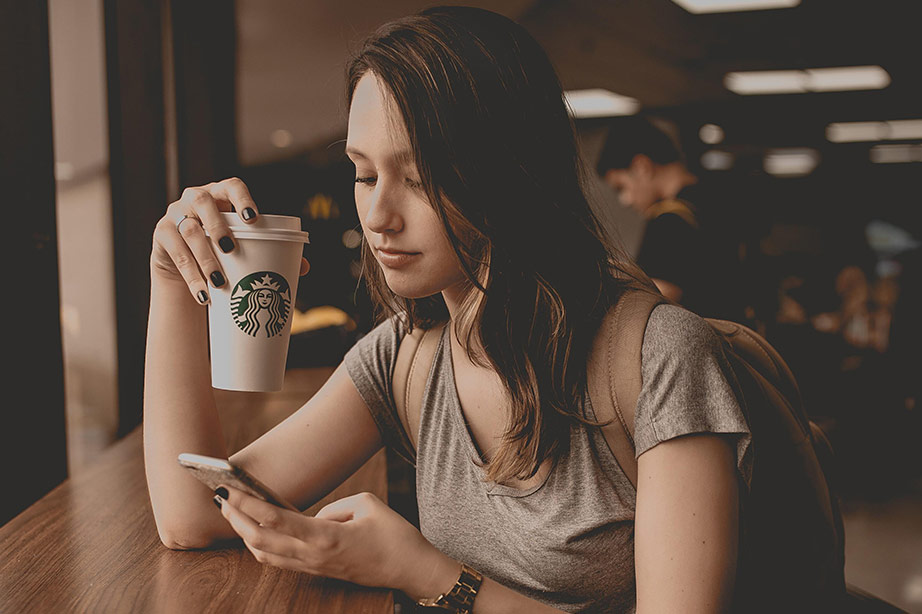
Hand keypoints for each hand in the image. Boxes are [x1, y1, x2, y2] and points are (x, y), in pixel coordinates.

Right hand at [151, 177, 309, 303]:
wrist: (184, 265)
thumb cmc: (223, 250)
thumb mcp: (242, 247)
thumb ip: (271, 252)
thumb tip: (305, 267)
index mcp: (221, 195)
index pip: (231, 186)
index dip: (242, 199)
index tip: (253, 219)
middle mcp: (195, 198)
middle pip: (203, 203)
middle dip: (218, 226)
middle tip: (231, 249)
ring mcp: (175, 214)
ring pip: (189, 231)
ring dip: (205, 258)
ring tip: (220, 282)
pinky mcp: (161, 234)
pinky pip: (175, 253)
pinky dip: (191, 276)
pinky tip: (203, 294)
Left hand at [214, 487, 457, 597]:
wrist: (411, 570)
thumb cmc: (394, 535)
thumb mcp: (366, 504)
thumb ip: (334, 507)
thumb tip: (314, 517)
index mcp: (325, 537)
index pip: (274, 520)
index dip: (248, 504)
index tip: (229, 489)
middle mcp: (313, 556)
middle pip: (260, 541)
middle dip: (236, 519)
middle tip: (221, 497)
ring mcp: (314, 567)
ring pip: (265, 555)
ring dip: (244, 534)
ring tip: (232, 512)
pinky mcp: (318, 571)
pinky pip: (280, 560)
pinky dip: (261, 545)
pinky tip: (255, 531)